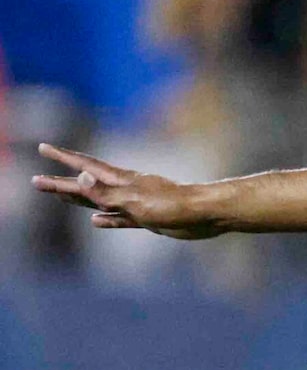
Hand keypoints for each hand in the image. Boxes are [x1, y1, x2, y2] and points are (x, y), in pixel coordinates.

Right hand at [32, 144, 221, 238]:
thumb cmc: (173, 205)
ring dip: (80, 200)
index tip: (42, 147)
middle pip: (87, 185)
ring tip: (61, 197)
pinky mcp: (148, 219)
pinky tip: (96, 222)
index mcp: (121, 180)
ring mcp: (136, 203)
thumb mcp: (135, 200)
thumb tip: (80, 179)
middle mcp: (126, 189)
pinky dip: (107, 220)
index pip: (85, 166)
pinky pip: (121, 219)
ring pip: (101, 202)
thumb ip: (106, 193)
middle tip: (37, 180)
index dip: (63, 158)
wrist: (206, 215)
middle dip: (62, 183)